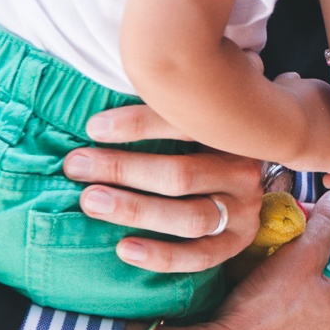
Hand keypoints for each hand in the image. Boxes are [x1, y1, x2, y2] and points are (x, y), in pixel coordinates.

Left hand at [65, 104, 262, 270]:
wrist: (252, 174)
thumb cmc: (205, 138)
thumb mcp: (197, 112)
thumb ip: (170, 101)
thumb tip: (128, 72)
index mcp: (233, 132)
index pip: (186, 126)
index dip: (138, 125)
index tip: (93, 127)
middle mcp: (244, 170)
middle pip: (182, 175)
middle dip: (124, 170)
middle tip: (78, 166)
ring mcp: (244, 210)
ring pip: (190, 216)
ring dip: (136, 210)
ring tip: (92, 202)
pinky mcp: (238, 243)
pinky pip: (199, 256)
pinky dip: (162, 255)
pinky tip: (124, 249)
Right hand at [102, 190, 329, 329]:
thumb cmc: (265, 312)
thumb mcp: (300, 254)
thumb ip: (327, 224)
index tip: (313, 233)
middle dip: (318, 266)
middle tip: (288, 254)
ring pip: (320, 312)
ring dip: (303, 295)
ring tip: (272, 285)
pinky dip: (289, 324)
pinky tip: (265, 315)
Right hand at [273, 72, 329, 187]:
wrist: (277, 119)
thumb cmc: (272, 103)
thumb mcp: (282, 85)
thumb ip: (289, 83)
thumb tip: (292, 77)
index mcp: (327, 94)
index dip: (323, 125)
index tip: (313, 134)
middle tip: (322, 152)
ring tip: (327, 167)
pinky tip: (327, 180)